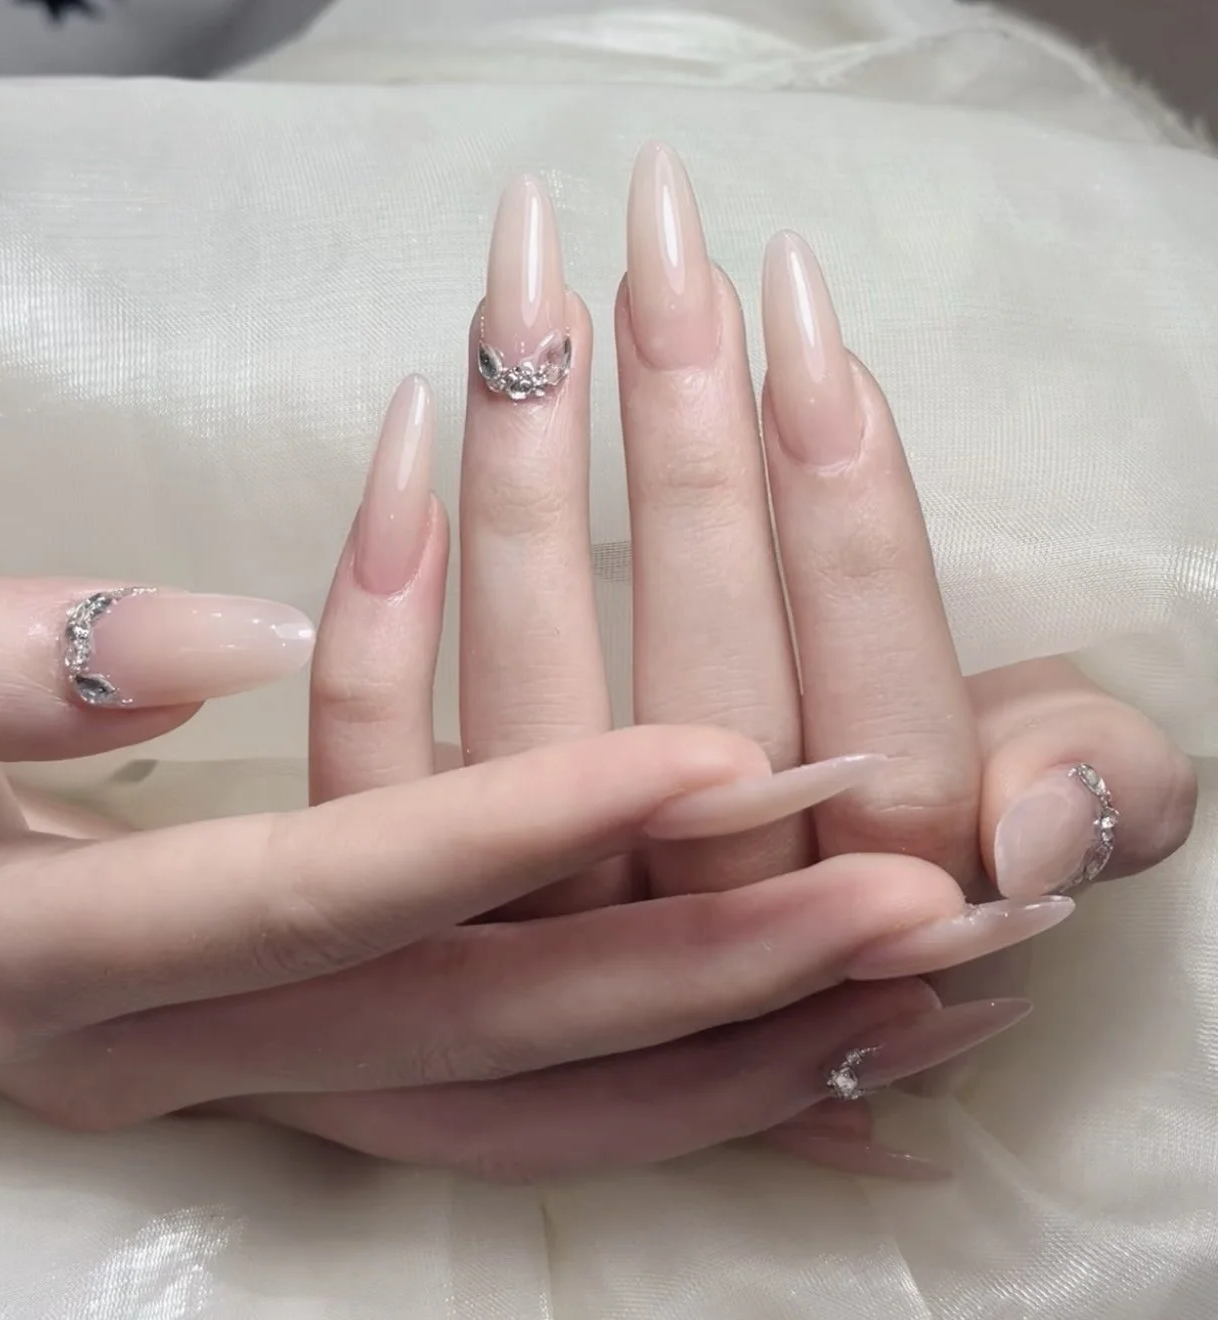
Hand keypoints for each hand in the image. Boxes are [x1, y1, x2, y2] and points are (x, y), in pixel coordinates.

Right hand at [0, 580, 944, 1135]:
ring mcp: (270, 1095)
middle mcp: (196, 1062)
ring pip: (527, 1116)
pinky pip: (518, 1127)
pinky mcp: (319, 1085)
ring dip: (723, 1063)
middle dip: (700, 961)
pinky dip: (666, 1106)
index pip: (343, 885)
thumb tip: (230, 640)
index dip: (525, 822)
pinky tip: (801, 1071)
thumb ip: (0, 668)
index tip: (715, 750)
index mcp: (78, 955)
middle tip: (904, 898)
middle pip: (484, 1026)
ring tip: (908, 1002)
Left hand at [243, 147, 1193, 1179]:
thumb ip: (1103, 795)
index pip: (881, 723)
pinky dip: (377, 616)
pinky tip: (405, 437)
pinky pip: (378, 764)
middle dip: (688, 450)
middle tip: (663, 242)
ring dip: (524, 488)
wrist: (793, 951)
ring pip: (525, 718)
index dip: (848, 523)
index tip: (804, 320)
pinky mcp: (424, 885)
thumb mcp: (1071, 806)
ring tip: (528, 288)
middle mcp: (707, 931)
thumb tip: (1030, 829)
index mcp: (882, 911)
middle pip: (699, 696)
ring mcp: (546, 920)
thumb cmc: (935, 842)